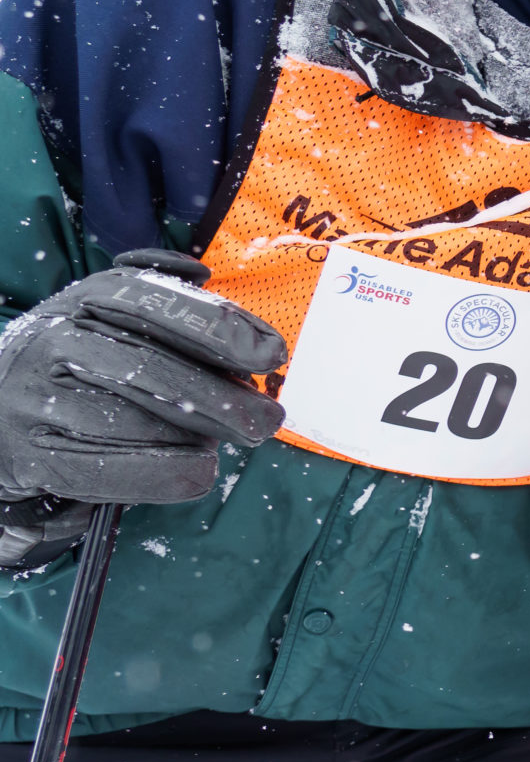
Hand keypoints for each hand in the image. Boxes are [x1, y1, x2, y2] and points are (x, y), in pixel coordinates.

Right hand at [0, 250, 285, 508]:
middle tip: (268, 420)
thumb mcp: (110, 319)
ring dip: (190, 438)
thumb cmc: (80, 366)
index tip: (271, 354)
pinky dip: (164, 475)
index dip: (215, 326)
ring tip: (220, 443)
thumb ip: (164, 304)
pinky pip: (108, 471)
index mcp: (81, 300)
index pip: (151, 302)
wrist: (1, 417)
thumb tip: (210, 286)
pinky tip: (197, 472)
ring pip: (132, 422)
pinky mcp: (29, 453)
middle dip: (220, 398)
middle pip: (149, 368)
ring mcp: (34, 398)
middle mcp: (53, 342)